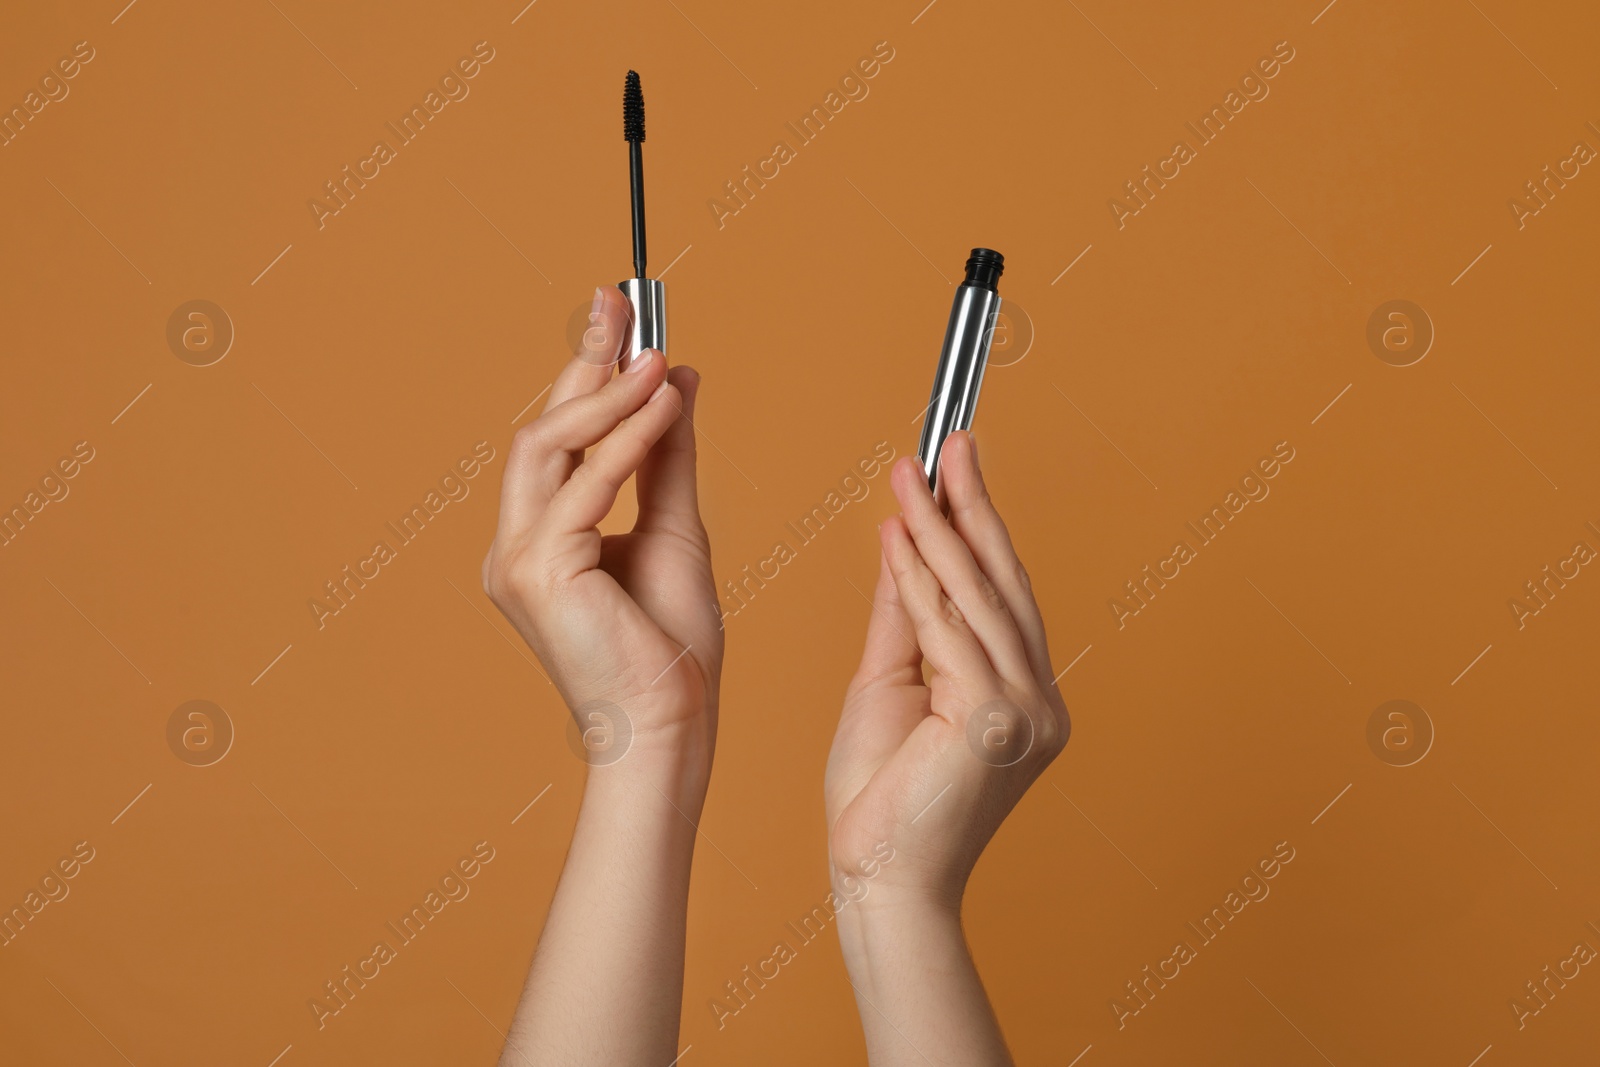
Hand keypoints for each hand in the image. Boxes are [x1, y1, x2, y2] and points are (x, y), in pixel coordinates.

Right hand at [483, 286, 721, 765]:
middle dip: (583, 361)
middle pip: (542, 430)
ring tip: (655, 356)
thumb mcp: (674, 527)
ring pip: (548, 446)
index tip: (617, 314)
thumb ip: (666, 454)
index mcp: (542, 539)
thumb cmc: (671, 646)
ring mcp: (519, 559)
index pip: (559, 437)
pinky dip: (626, 440)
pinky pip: (583, 485)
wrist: (671, 724)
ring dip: (606, 395)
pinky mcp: (539, 571)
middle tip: (618, 301)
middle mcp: (517, 545)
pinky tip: (663, 405)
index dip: (586, 371)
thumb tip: (674, 375)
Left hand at [825, 431, 1068, 912]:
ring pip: (978, 599)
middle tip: (951, 442)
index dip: (979, 528)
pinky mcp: (992, 720)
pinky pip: (949, 632)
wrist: (878, 881)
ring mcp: (1024, 712)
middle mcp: (1040, 701)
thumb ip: (908, 619)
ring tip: (913, 473)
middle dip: (973, 507)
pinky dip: (920, 579)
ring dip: (941, 530)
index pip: (1003, 596)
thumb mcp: (893, 687)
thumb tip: (907, 545)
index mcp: (1024, 698)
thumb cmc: (881, 800)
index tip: (954, 471)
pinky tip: (899, 535)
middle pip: (1005, 584)